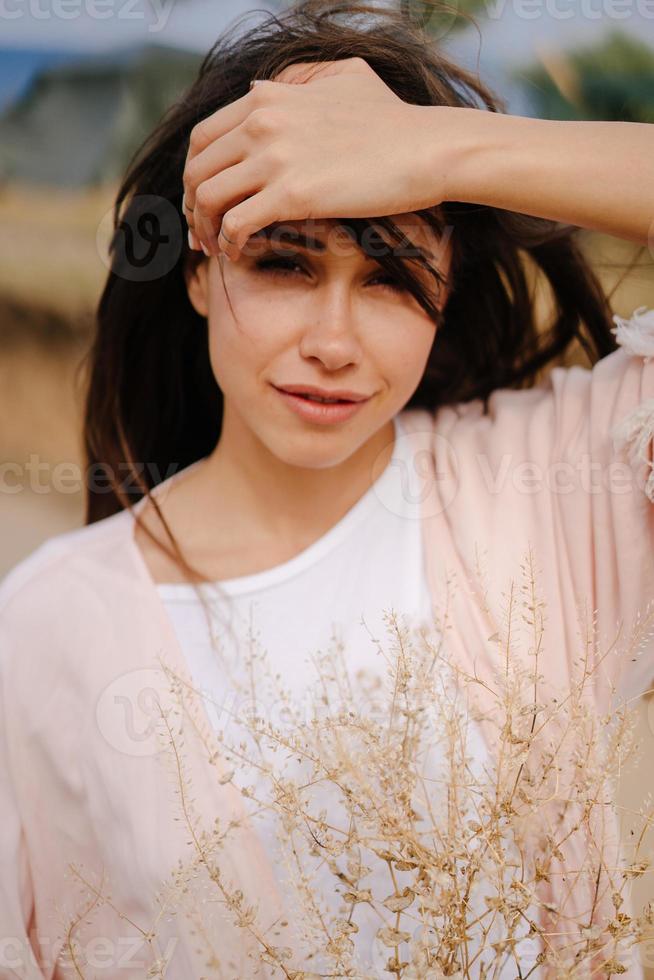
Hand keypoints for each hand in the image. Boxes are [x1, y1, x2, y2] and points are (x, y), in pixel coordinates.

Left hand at [182, 57, 445, 259]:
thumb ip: (301, 79)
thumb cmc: (394, 121)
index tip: (200, 201)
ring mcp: (276, 157)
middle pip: (197, 171)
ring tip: (214, 249)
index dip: (194, 174)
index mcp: (266, 96)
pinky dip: (228, 243)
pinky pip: (236, 224)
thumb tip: (268, 85)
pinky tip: (237, 254)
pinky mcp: (293, 195)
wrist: (426, 148)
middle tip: (200, 234)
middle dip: (191, 207)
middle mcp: (262, 121)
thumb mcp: (343, 78)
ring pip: (208, 199)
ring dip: (205, 230)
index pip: (203, 138)